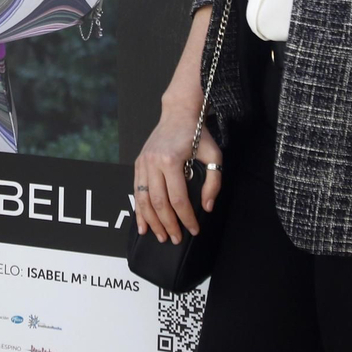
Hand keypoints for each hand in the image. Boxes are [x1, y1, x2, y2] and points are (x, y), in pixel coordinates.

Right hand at [133, 95, 222, 243]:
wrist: (178, 112)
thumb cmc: (197, 133)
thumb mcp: (214, 155)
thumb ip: (213, 182)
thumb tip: (206, 207)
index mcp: (171, 161)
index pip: (178, 199)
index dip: (187, 218)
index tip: (194, 230)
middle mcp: (153, 162)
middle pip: (159, 203)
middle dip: (168, 224)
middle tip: (177, 239)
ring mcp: (143, 163)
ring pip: (144, 199)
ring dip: (151, 221)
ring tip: (160, 237)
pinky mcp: (138, 163)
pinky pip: (137, 190)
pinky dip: (138, 210)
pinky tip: (142, 225)